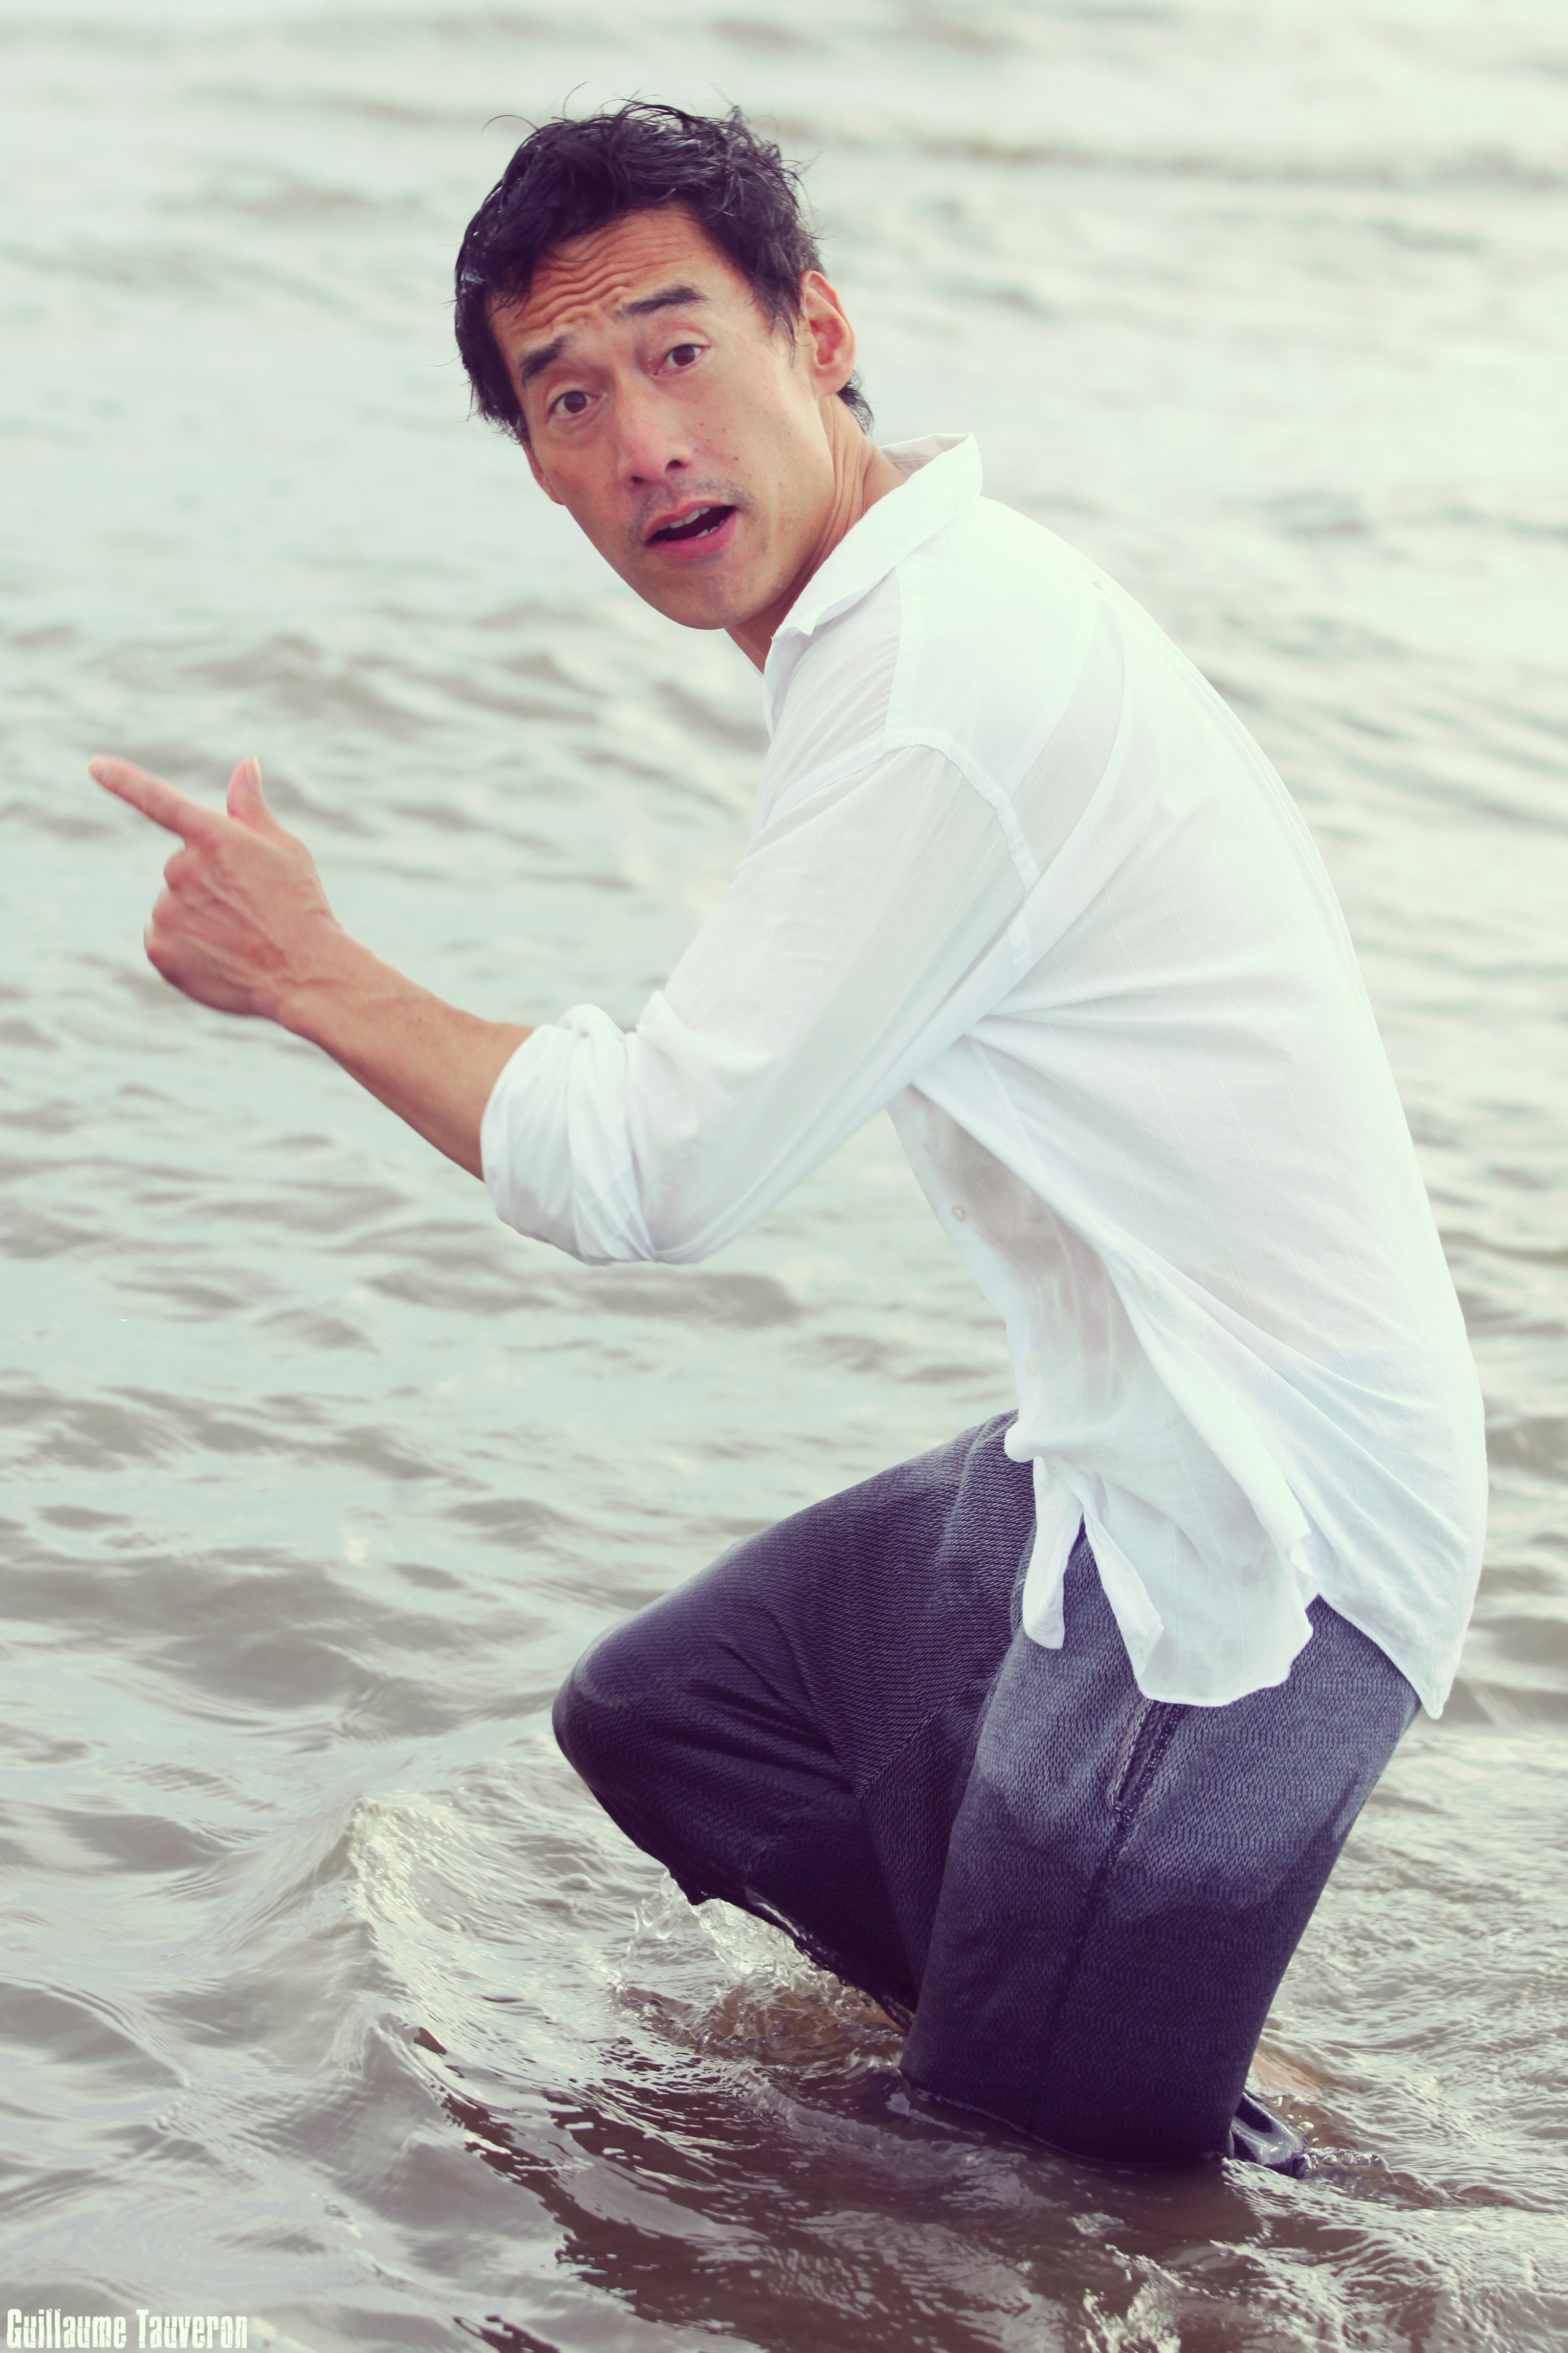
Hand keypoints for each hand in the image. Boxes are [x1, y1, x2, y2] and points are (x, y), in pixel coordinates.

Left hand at [89, 754, 343, 1022]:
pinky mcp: (159, 949)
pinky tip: (218, 957)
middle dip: (207, 883)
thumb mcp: (284, 849)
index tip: (95, 766)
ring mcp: (167, 910)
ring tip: (238, 938)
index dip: (123, 781)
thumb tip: (245, 766)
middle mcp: (182, 869)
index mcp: (213, 837)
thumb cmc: (300, 907)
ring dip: (197, 917)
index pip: (158, 801)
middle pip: (181, 869)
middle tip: (247, 908)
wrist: (304, 974)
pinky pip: (162, 938)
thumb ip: (251, 808)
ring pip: (172, 905)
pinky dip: (185, 946)